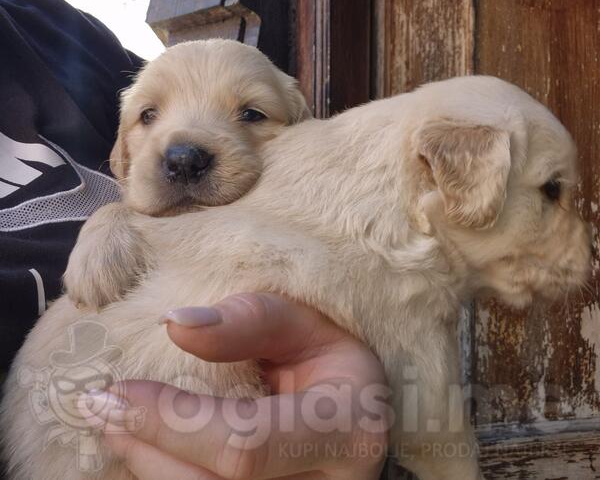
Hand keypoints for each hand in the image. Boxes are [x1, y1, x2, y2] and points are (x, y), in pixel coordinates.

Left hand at [80, 294, 390, 478]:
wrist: (360, 403)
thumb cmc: (332, 355)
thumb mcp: (304, 321)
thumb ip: (249, 318)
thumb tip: (174, 325)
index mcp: (347, 428)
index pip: (245, 443)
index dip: (173, 421)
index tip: (116, 391)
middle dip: (147, 449)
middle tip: (100, 409)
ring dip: (150, 467)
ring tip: (117, 425)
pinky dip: (172, 474)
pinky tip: (150, 446)